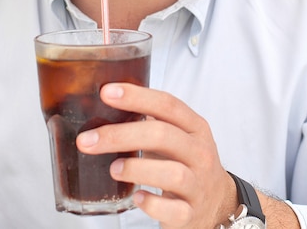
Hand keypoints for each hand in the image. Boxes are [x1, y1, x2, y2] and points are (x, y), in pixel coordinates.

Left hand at [76, 83, 236, 227]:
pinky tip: (136, 197)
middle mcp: (199, 152)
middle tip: (88, 140)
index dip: (136, 96)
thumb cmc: (187, 161)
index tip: (106, 93)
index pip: (167, 104)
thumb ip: (149, 120)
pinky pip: (173, 210)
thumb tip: (103, 105)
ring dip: (137, 169)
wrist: (217, 202)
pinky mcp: (191, 213)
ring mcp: (198, 184)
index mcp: (194, 126)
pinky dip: (152, 204)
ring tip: (113, 169)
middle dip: (121, 135)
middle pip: (163, 135)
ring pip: (172, 173)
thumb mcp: (177, 135)